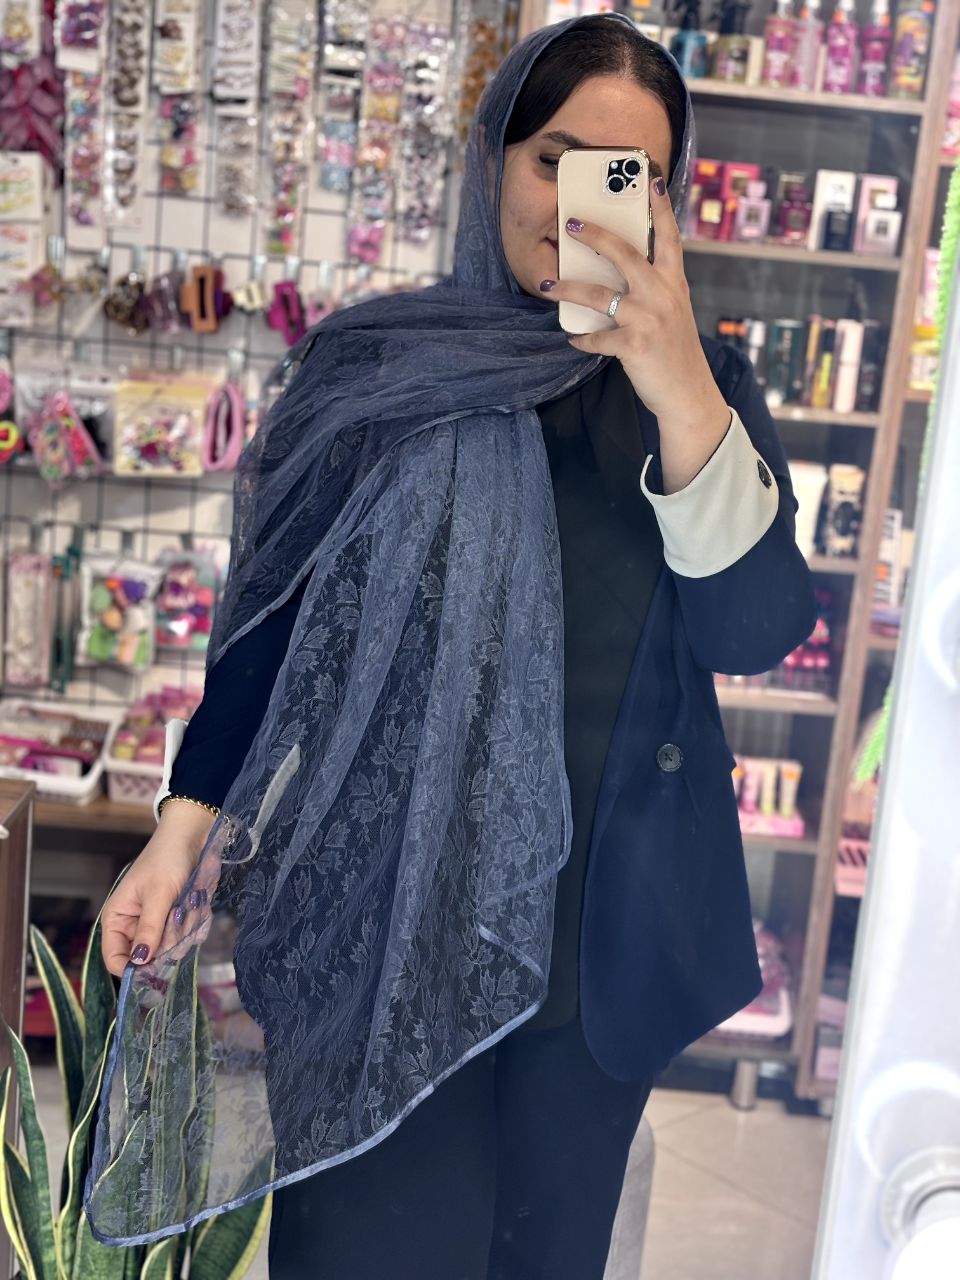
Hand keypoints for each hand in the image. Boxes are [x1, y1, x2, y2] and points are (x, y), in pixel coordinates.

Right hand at [100, 802, 216, 977]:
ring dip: (185, 928)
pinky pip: (189, 935)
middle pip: (149, 957)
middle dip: (168, 941)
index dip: (132, 969)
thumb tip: (139, 962)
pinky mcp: (180, 920)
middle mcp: (135, 926)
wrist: (193, 838)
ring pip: (173, 947)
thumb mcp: (158, 894)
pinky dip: (196, 921)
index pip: (115, 959)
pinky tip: (196, 901)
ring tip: (188, 902)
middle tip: (178, 917)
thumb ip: (149, 929)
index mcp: (117, 919)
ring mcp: (160, 924)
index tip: (155, 968)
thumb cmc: (167, 860)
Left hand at [542, 179, 731, 492]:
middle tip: (570, 224)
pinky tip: (573, 339)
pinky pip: (598, 337)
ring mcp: (649, 319)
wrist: (688, 394)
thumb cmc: (676, 353)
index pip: (670, 238)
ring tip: (548, 285)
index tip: (652, 179)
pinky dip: (582, 339)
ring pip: (600, 294)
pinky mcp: (635, 345)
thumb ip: (655, 290)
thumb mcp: (674, 313)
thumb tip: (620, 275)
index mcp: (675, 283)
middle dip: (595, 235)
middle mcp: (664, 294)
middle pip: (625, 253)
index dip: (661, 208)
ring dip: (569, 288)